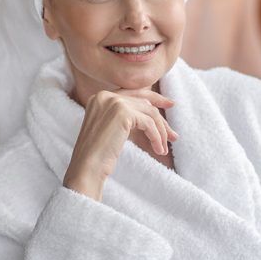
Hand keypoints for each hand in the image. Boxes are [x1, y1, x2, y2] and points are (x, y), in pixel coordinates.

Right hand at [63, 88, 178, 200]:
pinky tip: (158, 149)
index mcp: (101, 97)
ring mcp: (114, 102)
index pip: (133, 93)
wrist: (87, 167)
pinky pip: (149, 123)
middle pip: (144, 103)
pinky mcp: (122, 113)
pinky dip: (157, 137)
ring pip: (149, 113)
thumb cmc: (99, 154)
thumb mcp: (113, 129)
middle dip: (161, 120)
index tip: (169, 104)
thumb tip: (154, 113)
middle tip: (174, 135)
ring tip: (164, 149)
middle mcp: (106, 95)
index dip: (153, 98)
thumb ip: (128, 117)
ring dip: (160, 132)